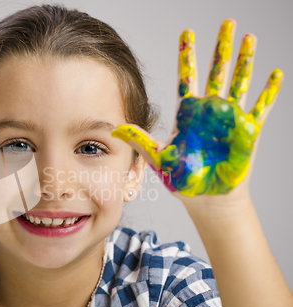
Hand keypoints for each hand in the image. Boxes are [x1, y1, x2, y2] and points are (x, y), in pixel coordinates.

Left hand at [112, 19, 282, 201]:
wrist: (206, 199)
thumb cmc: (183, 180)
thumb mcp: (158, 158)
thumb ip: (140, 140)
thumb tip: (116, 128)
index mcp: (188, 114)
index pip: (187, 76)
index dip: (187, 55)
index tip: (187, 32)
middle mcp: (210, 110)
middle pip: (217, 71)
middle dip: (221, 46)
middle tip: (227, 22)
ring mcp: (230, 118)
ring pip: (239, 81)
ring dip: (245, 61)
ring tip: (249, 38)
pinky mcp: (248, 131)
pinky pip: (261, 107)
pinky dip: (269, 91)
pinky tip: (276, 73)